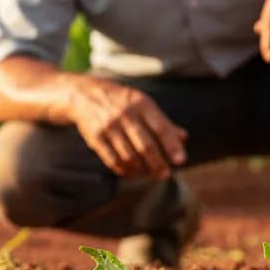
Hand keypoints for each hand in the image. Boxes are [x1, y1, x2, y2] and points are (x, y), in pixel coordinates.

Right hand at [67, 78, 186, 177]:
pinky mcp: (95, 138)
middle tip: (165, 174)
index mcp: (141, 104)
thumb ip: (162, 121)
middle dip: (158, 164)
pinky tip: (132, 172)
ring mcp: (109, 127)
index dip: (172, 145)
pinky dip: (125, 170)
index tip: (180, 160)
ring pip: (129, 156)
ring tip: (149, 173)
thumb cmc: (122, 102)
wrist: (85, 95)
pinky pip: (112, 160)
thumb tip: (183, 138)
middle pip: (145, 146)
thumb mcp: (143, 104)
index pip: (161, 127)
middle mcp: (125, 115)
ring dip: (142, 169)